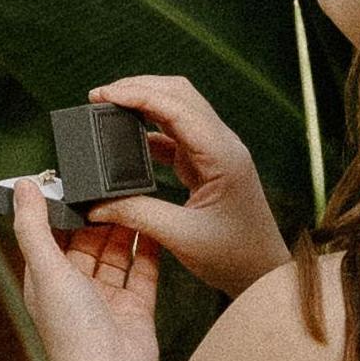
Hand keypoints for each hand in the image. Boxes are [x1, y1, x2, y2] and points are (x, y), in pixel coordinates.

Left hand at [12, 177, 161, 360]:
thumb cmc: (71, 334)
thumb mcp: (46, 270)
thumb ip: (33, 226)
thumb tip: (22, 186)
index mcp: (46, 281)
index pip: (51, 235)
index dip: (61, 208)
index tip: (73, 178)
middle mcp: (75, 288)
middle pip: (87, 241)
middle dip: (98, 215)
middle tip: (111, 183)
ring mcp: (107, 298)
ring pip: (116, 253)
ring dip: (124, 228)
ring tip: (135, 196)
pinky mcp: (136, 306)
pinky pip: (144, 270)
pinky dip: (149, 249)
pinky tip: (155, 224)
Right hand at [77, 74, 287, 297]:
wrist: (264, 273)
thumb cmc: (233, 256)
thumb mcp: (181, 237)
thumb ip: (137, 215)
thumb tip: (95, 204)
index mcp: (223, 155)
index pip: (178, 107)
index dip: (138, 94)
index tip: (102, 95)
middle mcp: (222, 144)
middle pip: (179, 95)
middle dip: (138, 88)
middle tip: (98, 96)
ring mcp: (216, 150)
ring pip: (176, 108)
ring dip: (143, 103)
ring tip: (107, 108)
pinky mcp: (207, 162)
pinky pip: (175, 133)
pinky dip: (148, 129)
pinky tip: (124, 137)